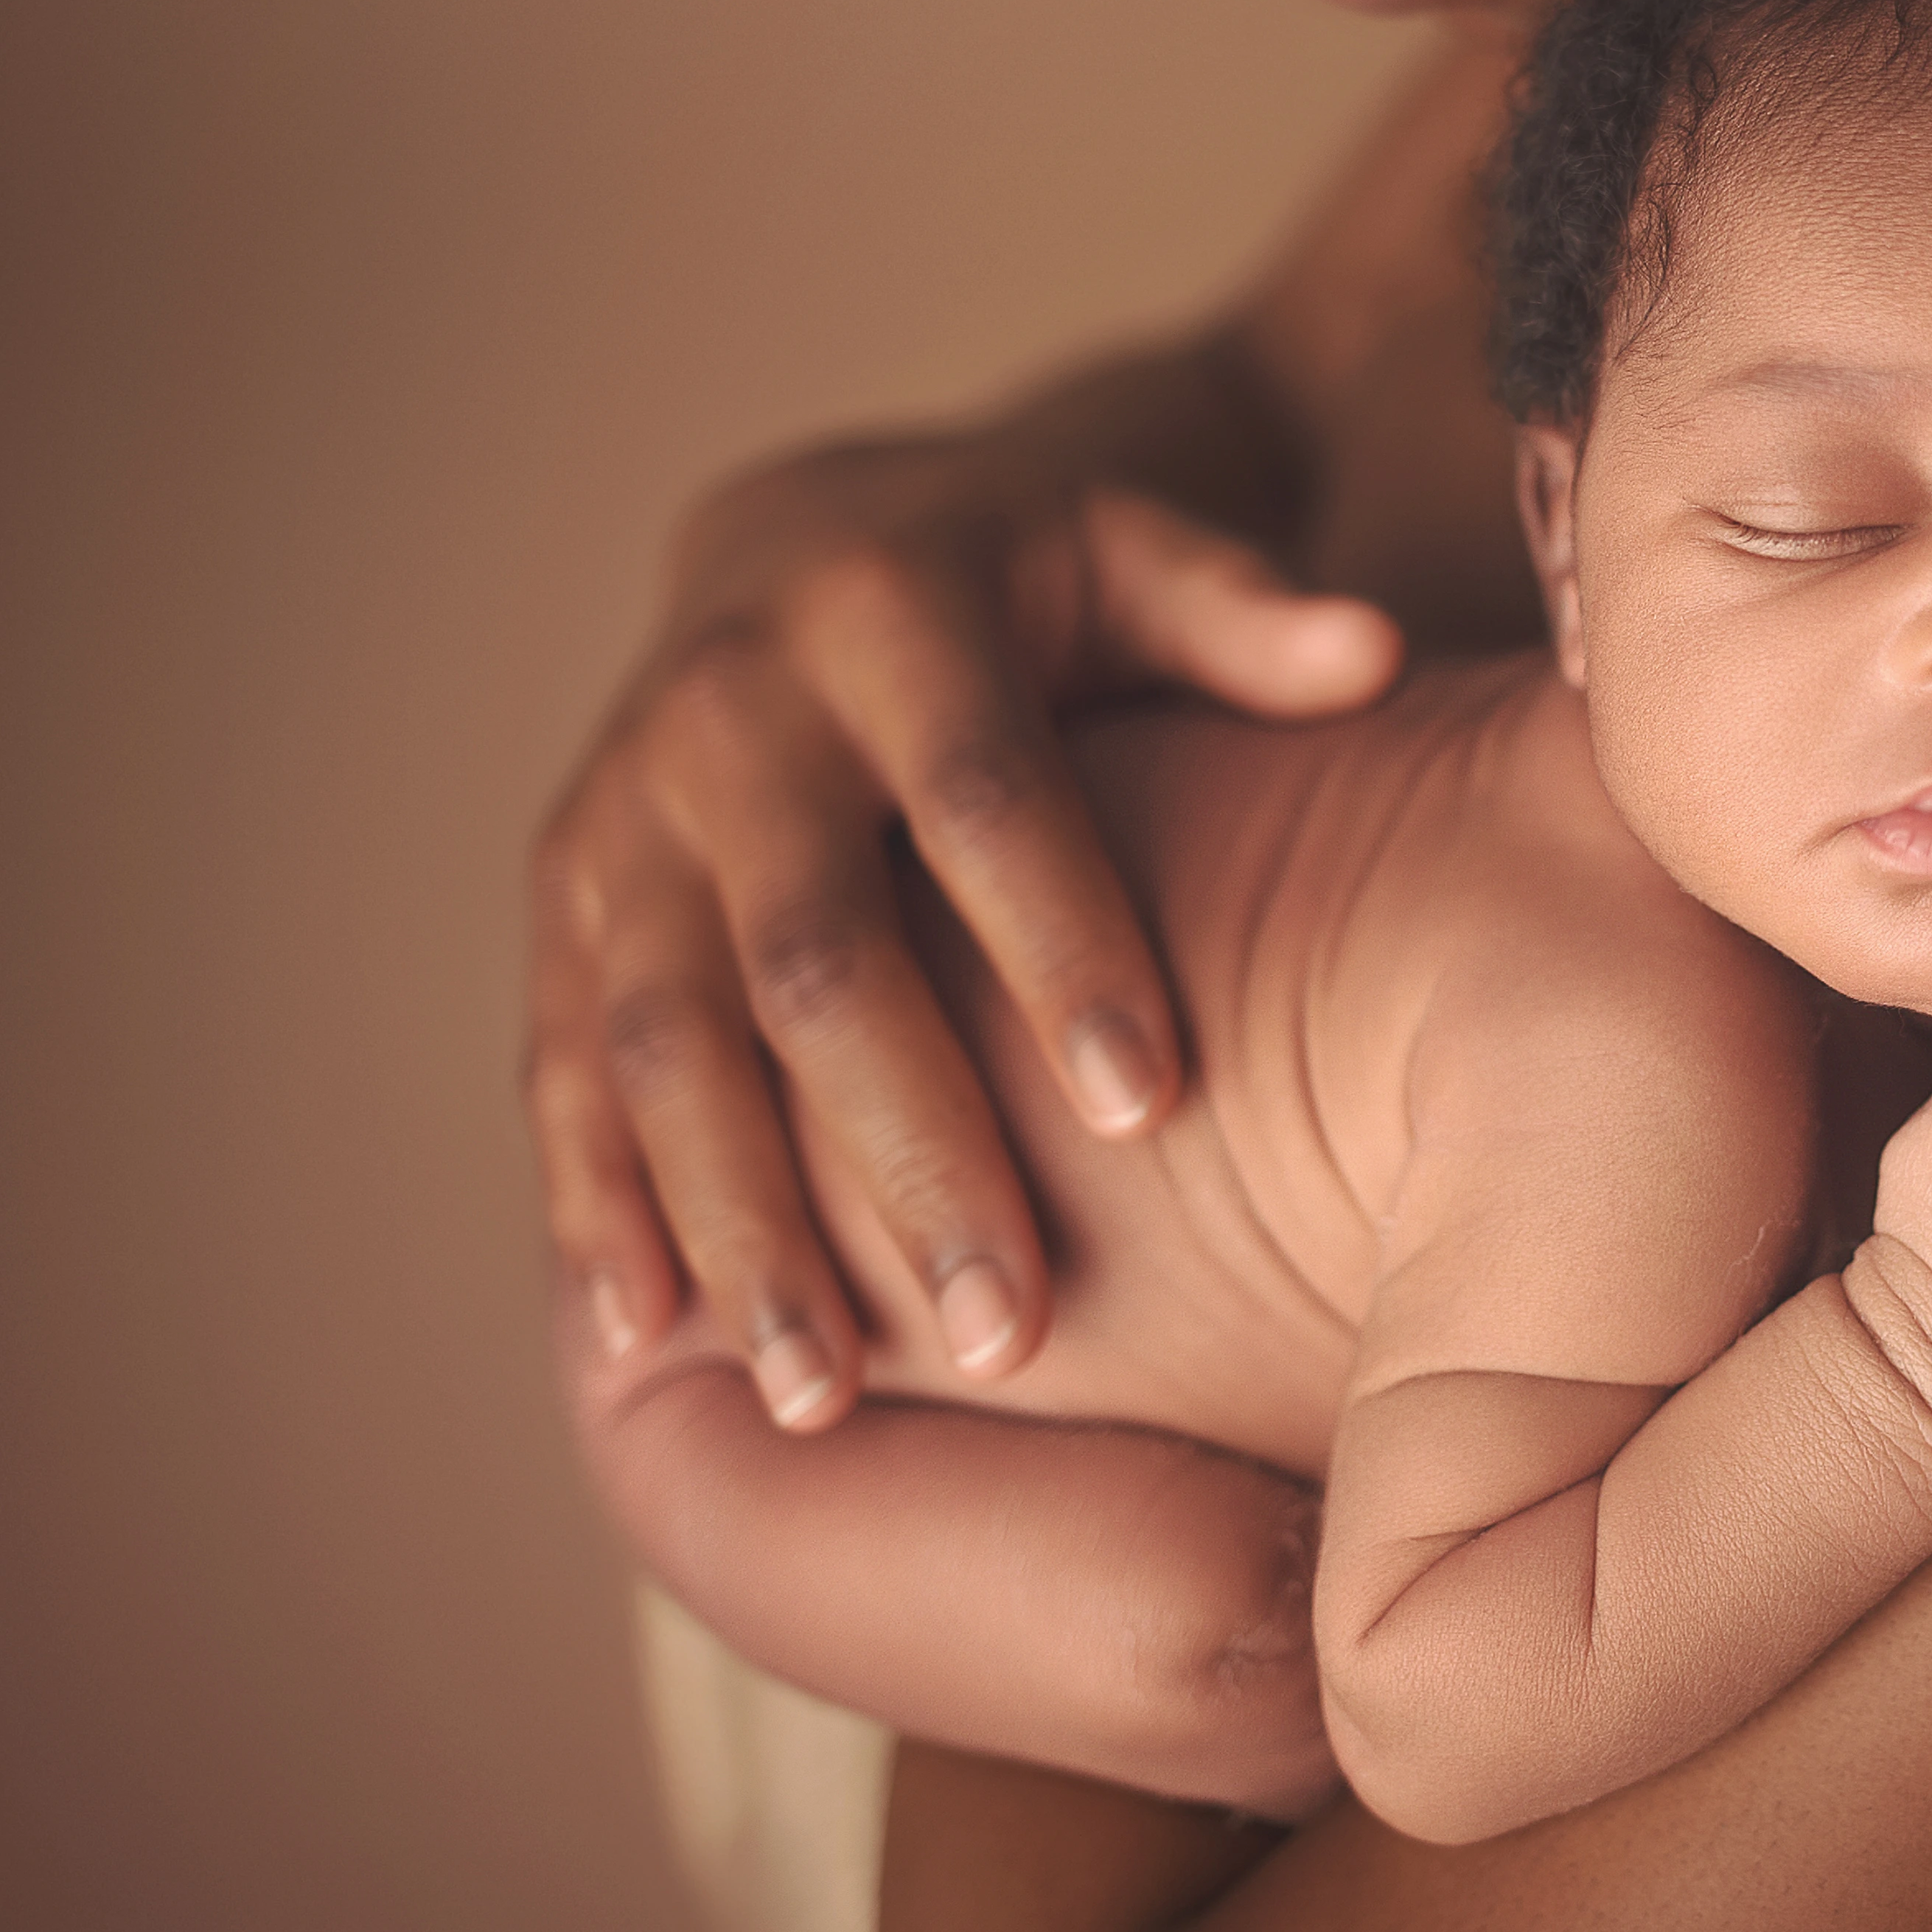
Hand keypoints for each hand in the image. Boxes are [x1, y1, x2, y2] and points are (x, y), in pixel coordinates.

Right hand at [527, 419, 1398, 1428]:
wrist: (790, 539)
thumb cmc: (1027, 582)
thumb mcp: (1133, 554)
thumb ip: (1242, 616)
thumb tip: (1374, 651)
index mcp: (888, 617)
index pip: (982, 794)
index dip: (1061, 942)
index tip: (1153, 1100)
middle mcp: (730, 715)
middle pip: (814, 954)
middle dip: (906, 1147)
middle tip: (1012, 1324)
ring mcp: (621, 815)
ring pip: (665, 1039)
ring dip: (741, 1220)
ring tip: (830, 1393)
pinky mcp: (557, 901)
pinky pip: (561, 1065)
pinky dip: (598, 1201)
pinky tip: (658, 1336)